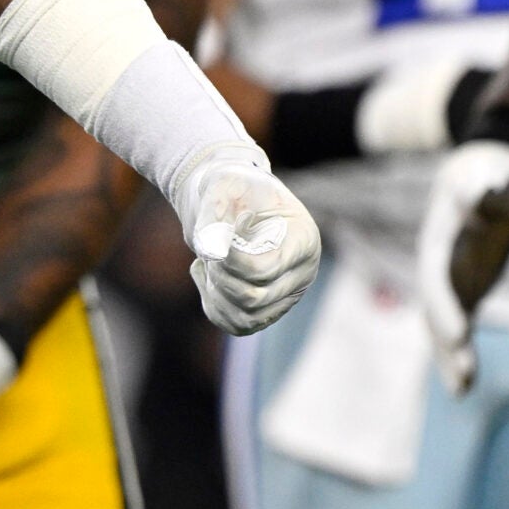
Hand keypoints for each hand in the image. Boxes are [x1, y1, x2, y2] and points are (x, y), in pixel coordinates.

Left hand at [175, 147, 319, 335]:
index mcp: (303, 239)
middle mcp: (302, 273)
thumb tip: (209, 252)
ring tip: (208, 259)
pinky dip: (214, 304)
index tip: (221, 232)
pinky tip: (206, 275)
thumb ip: (213, 212)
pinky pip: (237, 325)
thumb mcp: (221, 183)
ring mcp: (286, 296)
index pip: (266, 267)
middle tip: (209, 245)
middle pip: (254, 297)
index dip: (231, 258)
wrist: (231, 201)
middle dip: (220, 273)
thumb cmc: (232, 187)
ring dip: (216, 290)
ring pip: (245, 317)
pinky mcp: (267, 310)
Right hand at [416, 140, 508, 393]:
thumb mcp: (487, 176)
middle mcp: (445, 265)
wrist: (492, 170)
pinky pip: (478, 316)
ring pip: (453, 322)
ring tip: (465, 390)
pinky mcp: (477, 282)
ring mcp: (459, 276)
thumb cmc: (489, 172)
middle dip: (448, 347)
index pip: (435, 282)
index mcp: (439, 241)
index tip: (459, 336)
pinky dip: (495, 329)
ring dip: (455, 355)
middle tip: (465, 380)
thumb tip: (481, 191)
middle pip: (438, 313)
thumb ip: (483, 189)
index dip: (444, 310)